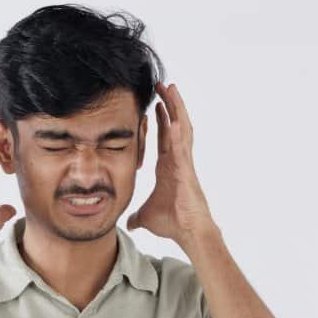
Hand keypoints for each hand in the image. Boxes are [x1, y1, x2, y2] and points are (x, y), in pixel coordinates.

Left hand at [125, 81, 216, 242]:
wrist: (189, 232)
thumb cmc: (173, 223)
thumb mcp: (147, 217)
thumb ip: (137, 217)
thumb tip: (129, 224)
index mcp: (169, 166)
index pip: (164, 137)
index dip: (160, 120)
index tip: (155, 104)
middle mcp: (177, 160)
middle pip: (174, 125)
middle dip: (169, 105)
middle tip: (163, 85)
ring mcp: (183, 162)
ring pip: (181, 128)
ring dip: (176, 108)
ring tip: (171, 88)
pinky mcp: (186, 170)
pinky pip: (181, 147)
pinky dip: (177, 132)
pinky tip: (172, 118)